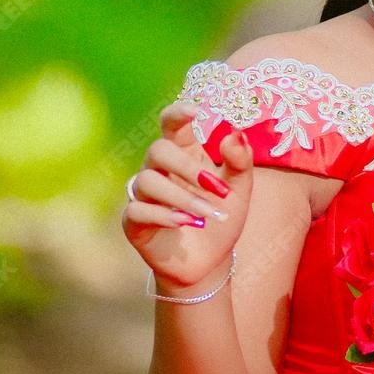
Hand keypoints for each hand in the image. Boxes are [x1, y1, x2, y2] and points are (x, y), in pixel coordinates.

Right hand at [121, 102, 253, 287]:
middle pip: (158, 150)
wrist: (210, 261)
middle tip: (215, 186)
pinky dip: (163, 215)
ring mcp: (143, 194)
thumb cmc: (221, 217)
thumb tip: (235, 133)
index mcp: (184, 153)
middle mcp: (159, 169)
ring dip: (182, 198)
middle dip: (187, 167)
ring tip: (207, 215)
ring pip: (148, 181)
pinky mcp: (134, 221)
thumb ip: (240, 161)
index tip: (197, 112)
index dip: (178, 113)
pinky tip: (185, 223)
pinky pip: (137, 209)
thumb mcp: (239, 189)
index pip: (171, 123)